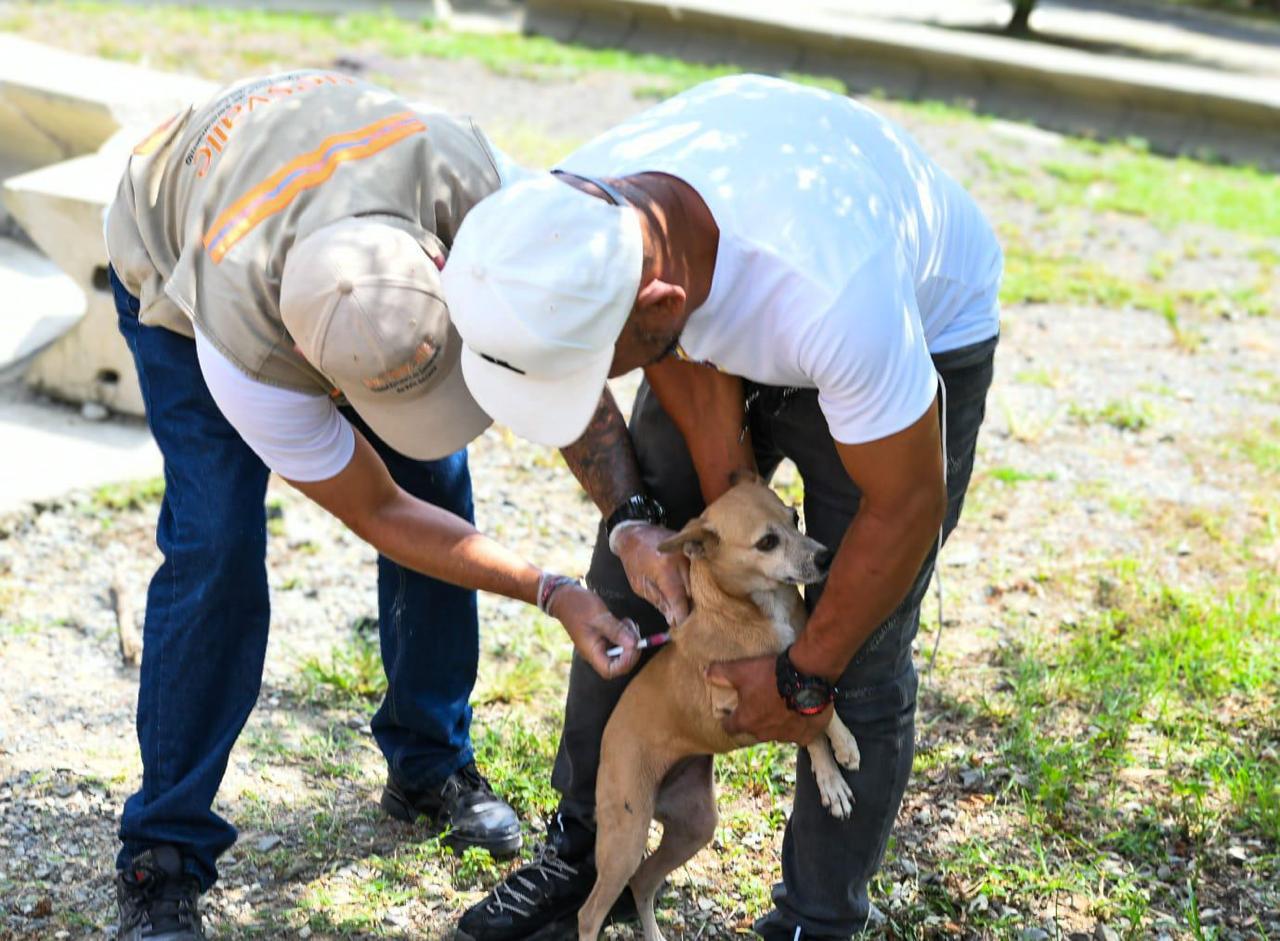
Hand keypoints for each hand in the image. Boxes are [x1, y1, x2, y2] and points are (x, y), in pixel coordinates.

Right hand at [549, 583, 641, 679]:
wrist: (564, 596)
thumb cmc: (577, 606)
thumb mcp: (598, 617)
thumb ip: (616, 631)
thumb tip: (634, 644)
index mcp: (591, 652)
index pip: (611, 670)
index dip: (626, 663)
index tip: (633, 645)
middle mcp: (596, 652)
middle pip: (619, 663)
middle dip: (631, 649)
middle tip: (633, 630)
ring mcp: (600, 645)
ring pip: (622, 651)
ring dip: (630, 639)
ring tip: (628, 622)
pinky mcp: (603, 636)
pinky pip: (619, 641)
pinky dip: (626, 633)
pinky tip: (625, 622)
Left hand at [610, 522, 690, 626]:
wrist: (635, 532)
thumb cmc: (634, 561)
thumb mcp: (640, 586)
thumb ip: (659, 602)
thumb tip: (675, 620)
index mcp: (665, 571)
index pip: (680, 601)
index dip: (683, 617)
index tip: (684, 631)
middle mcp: (682, 561)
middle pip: (695, 593)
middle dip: (692, 609)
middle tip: (690, 624)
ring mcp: (690, 554)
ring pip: (700, 583)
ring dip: (697, 597)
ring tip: (693, 611)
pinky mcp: (693, 550)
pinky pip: (700, 572)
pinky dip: (698, 584)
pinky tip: (695, 594)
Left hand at [706, 655, 830, 745]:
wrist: (806, 677)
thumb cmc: (770, 675)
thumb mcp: (741, 670)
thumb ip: (721, 673)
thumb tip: (705, 673)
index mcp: (746, 721)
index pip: (729, 728)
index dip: (727, 721)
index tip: (728, 716)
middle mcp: (764, 733)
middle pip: (754, 731)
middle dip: (755, 721)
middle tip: (760, 705)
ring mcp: (786, 736)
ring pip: (777, 733)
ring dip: (778, 723)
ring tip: (783, 707)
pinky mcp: (806, 735)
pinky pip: (800, 735)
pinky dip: (800, 727)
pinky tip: (802, 715)